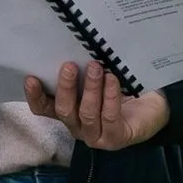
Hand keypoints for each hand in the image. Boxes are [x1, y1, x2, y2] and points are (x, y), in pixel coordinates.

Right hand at [24, 61, 169, 149]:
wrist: (152, 107)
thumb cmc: (119, 88)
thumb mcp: (96, 77)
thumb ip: (82, 69)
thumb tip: (71, 43)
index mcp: (68, 111)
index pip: (44, 108)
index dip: (35, 96)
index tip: (31, 77)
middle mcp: (77, 126)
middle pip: (64, 110)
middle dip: (65, 87)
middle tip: (70, 66)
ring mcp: (96, 136)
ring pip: (86, 114)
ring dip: (90, 89)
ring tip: (96, 67)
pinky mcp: (115, 138)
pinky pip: (109, 117)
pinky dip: (110, 97)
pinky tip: (113, 79)